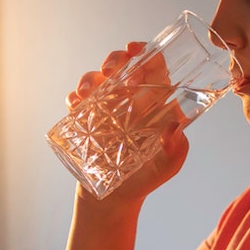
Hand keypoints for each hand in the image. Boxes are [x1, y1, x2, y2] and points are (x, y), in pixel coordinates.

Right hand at [65, 43, 189, 205]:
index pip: (153, 66)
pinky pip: (76, 100)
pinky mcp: (86, 119)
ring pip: (95, 78)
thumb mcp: (167, 166)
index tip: (135, 51)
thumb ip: (175, 149)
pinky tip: (76, 105)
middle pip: (121, 64)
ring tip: (87, 94)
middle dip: (114, 59)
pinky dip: (74, 98)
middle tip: (111, 72)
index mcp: (154, 102)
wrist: (114, 198)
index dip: (146, 53)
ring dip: (90, 78)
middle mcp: (129, 99)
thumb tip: (175, 128)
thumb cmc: (147, 177)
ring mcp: (105, 107)